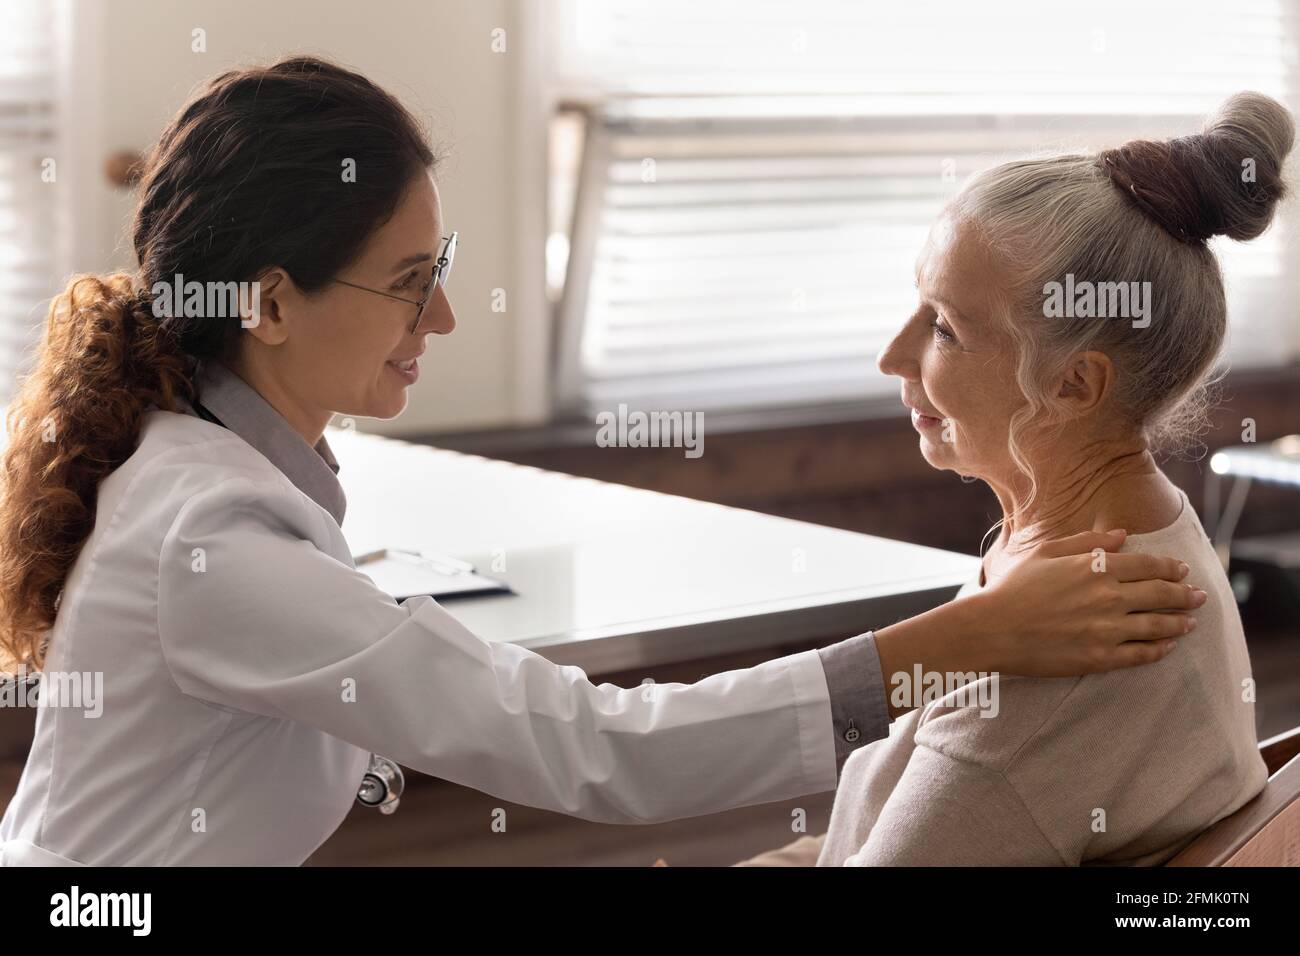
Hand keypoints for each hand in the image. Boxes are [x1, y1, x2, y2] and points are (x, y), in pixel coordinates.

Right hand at [966, 529, 1201, 676]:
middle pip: (1161, 594)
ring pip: (1158, 625)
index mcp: (1096, 568)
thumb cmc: (1014, 587)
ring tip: (1190, 622)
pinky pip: (1142, 654)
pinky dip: (1160, 649)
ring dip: (1180, 622)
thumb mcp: (1046, 553)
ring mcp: (1107, 629)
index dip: (1171, 568)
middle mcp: (1108, 597)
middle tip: (1199, 596)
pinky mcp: (1100, 657)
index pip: (1149, 566)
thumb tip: (1122, 534)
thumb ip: (1087, 542)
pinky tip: (1168, 646)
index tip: (1182, 570)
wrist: (992, 628)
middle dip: (1185, 594)